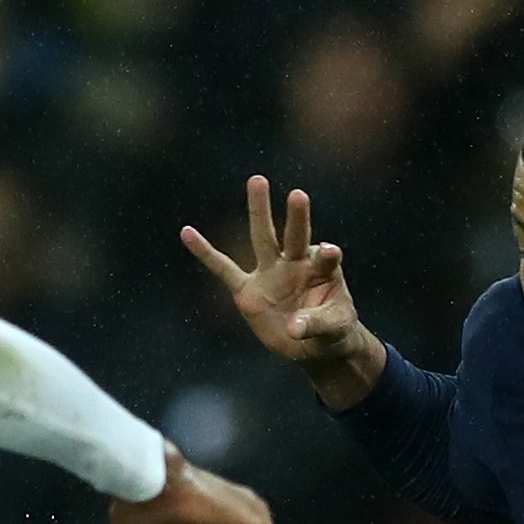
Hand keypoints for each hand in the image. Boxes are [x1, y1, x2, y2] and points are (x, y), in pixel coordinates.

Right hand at [180, 178, 382, 406]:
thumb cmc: (331, 329)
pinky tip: (187, 233)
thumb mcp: (335, 329)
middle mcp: (296, 264)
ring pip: (262, 239)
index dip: (326, 255)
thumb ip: (316, 324)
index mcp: (322, 270)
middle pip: (295, 236)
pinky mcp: (247, 290)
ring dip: (259, 210)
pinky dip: (205, 252)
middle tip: (298, 195)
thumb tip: (292, 328)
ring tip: (257, 180)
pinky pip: (223, 269)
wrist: (310, 342)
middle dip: (296, 217)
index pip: (325, 258)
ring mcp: (270, 273)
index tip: (329, 252)